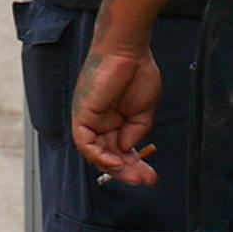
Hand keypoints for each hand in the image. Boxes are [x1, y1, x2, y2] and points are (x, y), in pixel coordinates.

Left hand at [71, 28, 160, 183]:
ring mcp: (89, 118)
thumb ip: (135, 132)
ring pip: (96, 153)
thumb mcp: (143, 110)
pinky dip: (98, 155)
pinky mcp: (82, 113)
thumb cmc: (137, 72)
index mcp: (114, 120)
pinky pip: (85, 142)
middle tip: (145, 181)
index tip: (150, 175)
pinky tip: (116, 162)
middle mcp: (99, 121)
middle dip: (127, 170)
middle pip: (108, 155)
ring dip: (115, 167)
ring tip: (135, 176)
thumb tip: (127, 150)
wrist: (129, 51)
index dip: (134, 165)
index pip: (119, 150)